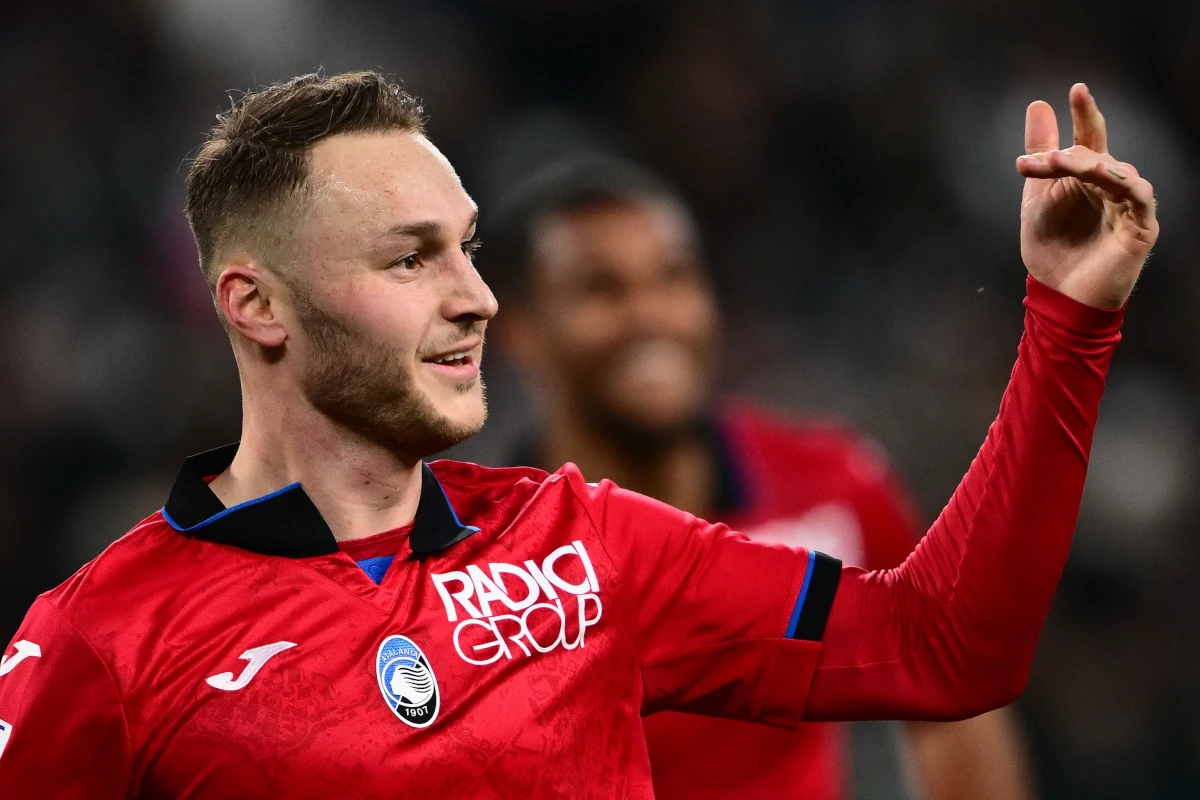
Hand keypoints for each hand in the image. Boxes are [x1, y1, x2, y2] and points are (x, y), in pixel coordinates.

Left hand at [1016, 83, 1158, 308]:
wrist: (1057, 294)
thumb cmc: (1051, 247)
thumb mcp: (1037, 196)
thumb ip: (1040, 155)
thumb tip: (1038, 105)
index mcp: (1087, 177)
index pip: (1089, 138)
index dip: (1085, 114)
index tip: (1077, 89)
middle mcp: (1111, 185)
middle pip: (1097, 155)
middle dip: (1069, 154)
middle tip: (1045, 159)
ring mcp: (1128, 204)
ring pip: (1117, 172)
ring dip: (1089, 165)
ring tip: (1064, 163)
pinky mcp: (1140, 226)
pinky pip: (1138, 196)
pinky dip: (1123, 183)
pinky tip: (1105, 175)